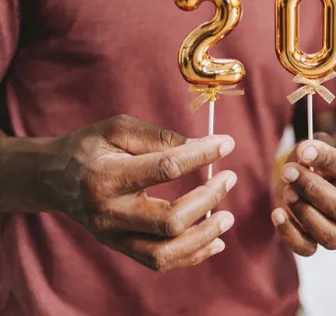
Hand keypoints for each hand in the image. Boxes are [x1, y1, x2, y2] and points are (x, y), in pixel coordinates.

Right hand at [52, 114, 236, 271]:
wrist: (52, 177)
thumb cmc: (90, 146)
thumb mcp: (118, 128)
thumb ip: (160, 136)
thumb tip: (203, 146)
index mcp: (106, 176)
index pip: (165, 168)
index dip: (201, 156)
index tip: (227, 143)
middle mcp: (108, 213)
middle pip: (169, 220)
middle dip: (208, 199)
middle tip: (229, 178)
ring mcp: (112, 236)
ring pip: (165, 252)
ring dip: (204, 236)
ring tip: (228, 217)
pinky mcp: (119, 246)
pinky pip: (159, 262)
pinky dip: (192, 255)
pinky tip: (215, 240)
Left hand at [271, 133, 335, 255]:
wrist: (298, 180)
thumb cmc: (313, 162)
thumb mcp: (315, 148)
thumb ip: (312, 147)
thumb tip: (305, 152)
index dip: (329, 161)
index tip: (304, 150)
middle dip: (312, 189)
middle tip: (289, 171)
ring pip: (332, 236)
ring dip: (305, 213)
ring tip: (287, 192)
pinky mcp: (315, 241)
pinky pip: (307, 249)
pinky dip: (290, 233)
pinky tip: (277, 213)